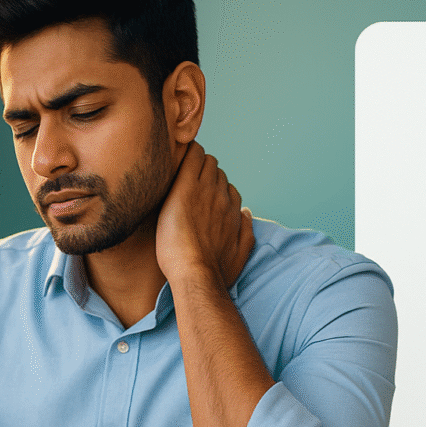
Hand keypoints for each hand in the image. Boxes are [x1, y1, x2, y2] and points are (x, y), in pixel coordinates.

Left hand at [155, 142, 254, 289]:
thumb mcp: (241, 254)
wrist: (197, 274)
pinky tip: (178, 155)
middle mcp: (222, 197)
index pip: (227, 188)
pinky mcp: (185, 188)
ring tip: (179, 172)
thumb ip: (247, 230)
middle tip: (186, 182)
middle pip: (216, 171)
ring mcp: (205, 190)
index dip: (215, 189)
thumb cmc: (216, 271)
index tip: (201, 196)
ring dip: (195, 162)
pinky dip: (187, 152)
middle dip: (204, 173)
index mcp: (233, 211)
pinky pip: (191, 156)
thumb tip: (246, 212)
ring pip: (206, 161)